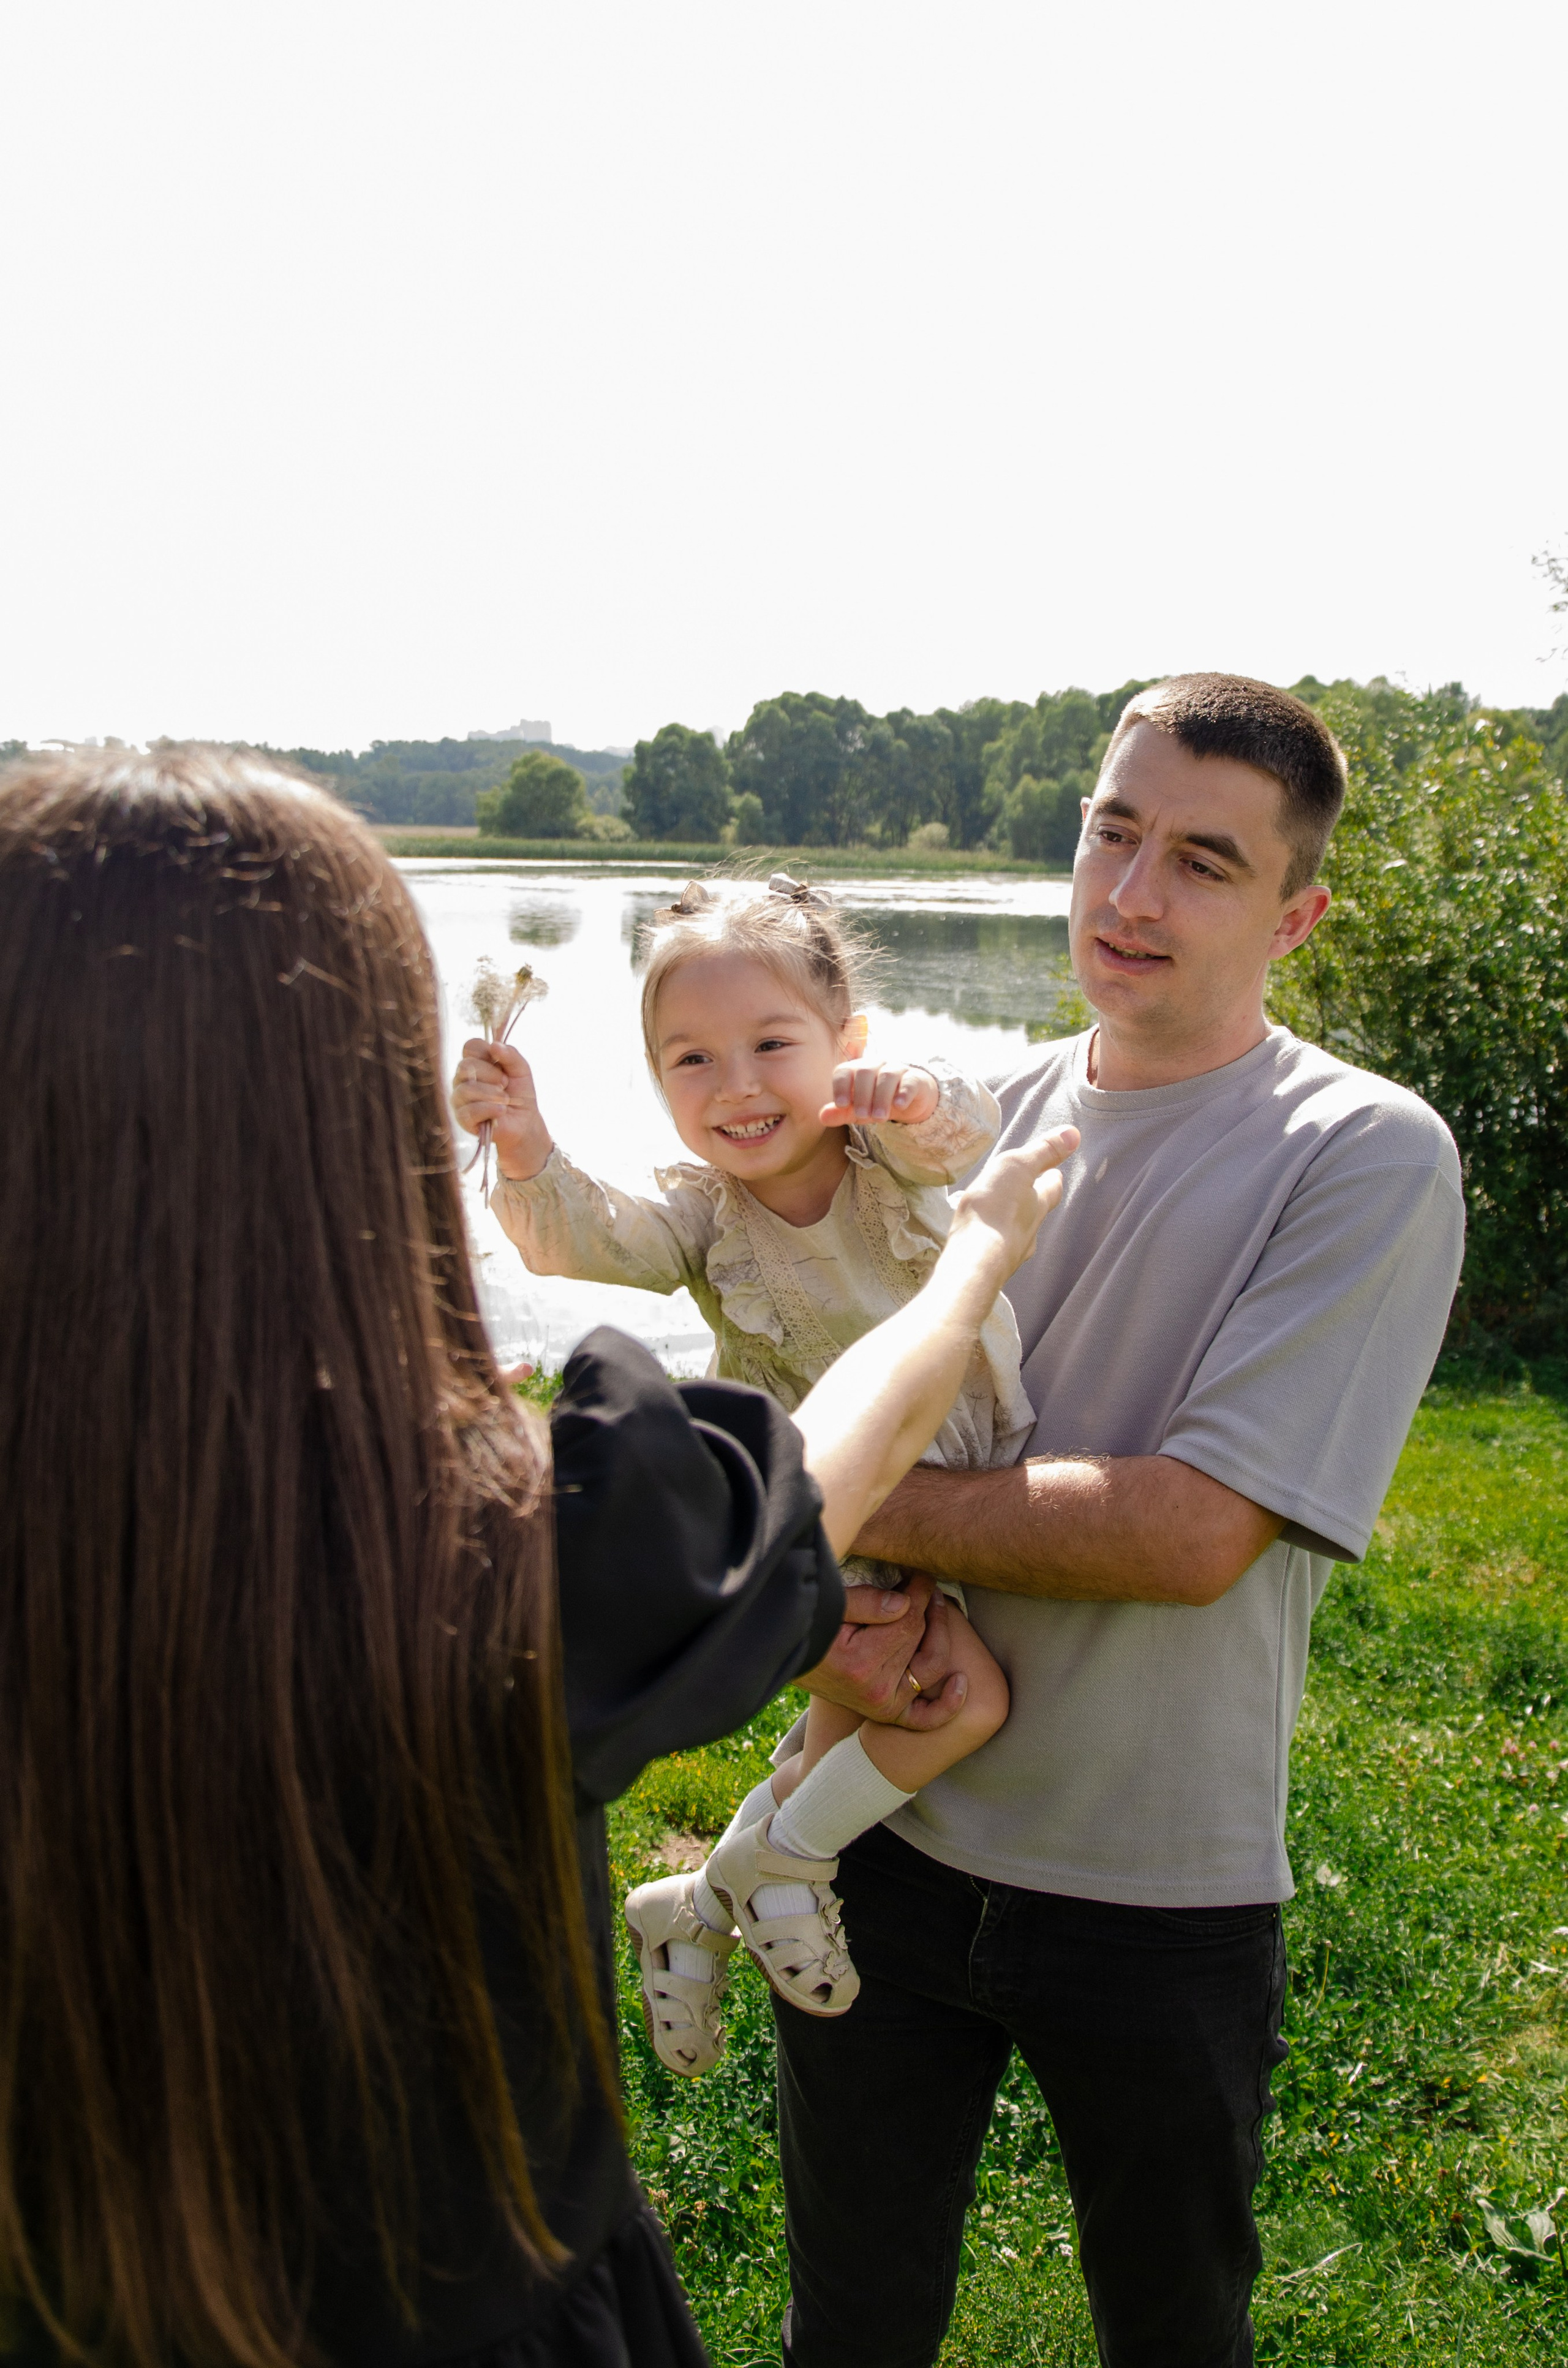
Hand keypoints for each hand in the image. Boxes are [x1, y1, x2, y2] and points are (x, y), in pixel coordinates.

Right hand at [451, 1039, 553, 1181]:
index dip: (486, 1052)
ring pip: (466, 1089)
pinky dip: (489, 1109)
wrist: (524, 1122)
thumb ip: (510, 1054)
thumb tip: (494, 1045)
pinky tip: (501, 1111)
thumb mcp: (521, 1070)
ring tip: (505, 1100)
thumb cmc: (520, 1094)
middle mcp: (462, 1078)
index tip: (501, 1063)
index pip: (470, 1046)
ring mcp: (459, 1098)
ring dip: (491, 1094)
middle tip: (505, 1084)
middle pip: (465, 1066)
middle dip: (491, 1074)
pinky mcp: (462, 1118)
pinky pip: (469, 1110)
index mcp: (475, 1063)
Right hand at [799, 1576, 966, 1730]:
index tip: (921, 1574)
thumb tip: (906, 1602)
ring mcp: (883, 1704)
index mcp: (861, 1662)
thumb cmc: (807, 1626)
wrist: (785, 1657)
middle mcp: (876, 1689)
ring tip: (938, 1609)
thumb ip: (866, 1602)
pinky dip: (947, 1705)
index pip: (908, 1620)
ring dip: (939, 1635)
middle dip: (927, 1607)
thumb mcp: (830, 1606)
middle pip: (919, 1639)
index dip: (919, 1592)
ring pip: (929, 1666)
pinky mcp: (885, 1712)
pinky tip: (962, 1681)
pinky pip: (924, 1717)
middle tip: (925, 1585)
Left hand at [819, 1061, 939, 1128]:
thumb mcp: (857, 1111)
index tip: (841, 1104)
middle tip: (862, 1116)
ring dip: (881, 1097)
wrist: (910, 1100)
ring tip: (879, 1118)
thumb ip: (841, 1113)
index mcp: (857, 1070)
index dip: (841, 1085)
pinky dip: (903, 1093)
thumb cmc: (877, 1102)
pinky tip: (899, 1105)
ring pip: (887, 1075)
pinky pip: (909, 1081)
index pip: (845, 1070)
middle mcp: (876, 1065)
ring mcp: (897, 1069)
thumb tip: (822, 1117)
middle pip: (865, 1071)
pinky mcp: (915, 1078)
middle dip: (862, 1095)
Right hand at [947, 1126, 1079, 1278]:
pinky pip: (999, 1249)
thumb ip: (1043, 1151)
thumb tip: (1074, 1133)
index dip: (1052, 1179)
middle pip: (1037, 1213)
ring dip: (1016, 1223)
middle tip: (1032, 1193)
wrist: (976, 1261)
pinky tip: (987, 1242)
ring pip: (1020, 1233)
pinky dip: (996, 1241)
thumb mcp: (1018, 1167)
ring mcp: (1012, 1251)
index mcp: (1038, 1204)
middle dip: (1035, 1202)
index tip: (1055, 1172)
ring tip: (1006, 1216)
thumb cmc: (995, 1209)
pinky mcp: (993, 1266)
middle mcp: (1030, 1230)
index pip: (1051, 1189)